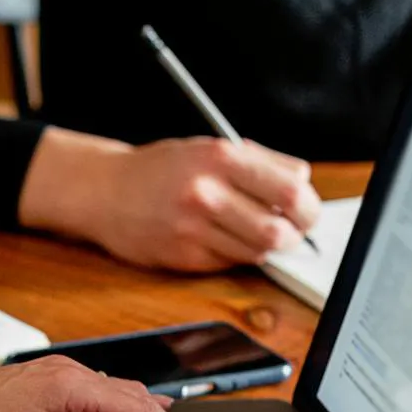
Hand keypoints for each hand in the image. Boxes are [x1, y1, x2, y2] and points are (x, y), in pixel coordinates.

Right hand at [20, 129, 321, 272]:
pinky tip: (221, 239)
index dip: (307, 203)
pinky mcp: (182, 256)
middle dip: (296, 233)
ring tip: (256, 234)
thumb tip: (303, 188)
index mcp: (220, 158)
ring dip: (266, 247)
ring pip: (258, 251)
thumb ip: (256, 164)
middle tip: (292, 230)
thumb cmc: (161, 169)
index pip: (292, 188)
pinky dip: (235, 255)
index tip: (304, 208)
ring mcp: (193, 228)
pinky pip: (229, 262)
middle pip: (281, 228)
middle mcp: (207, 193)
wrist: (103, 191)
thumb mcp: (208, 148)